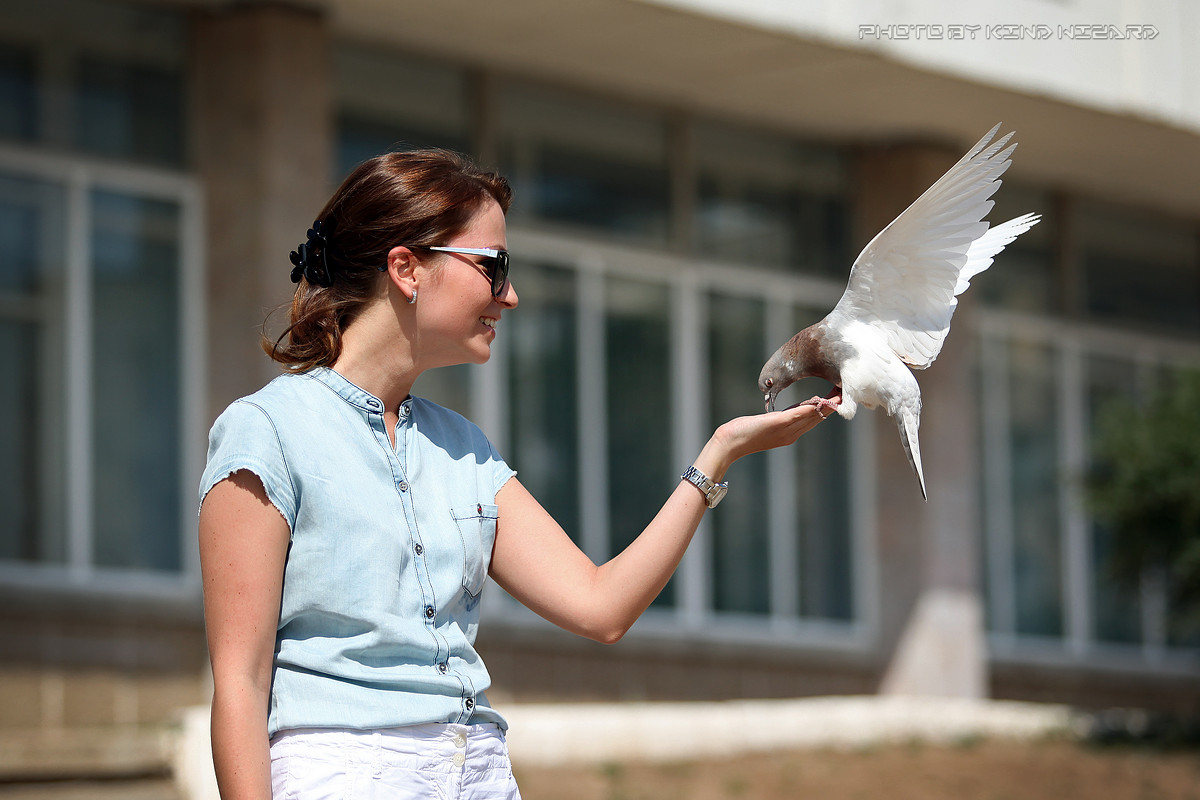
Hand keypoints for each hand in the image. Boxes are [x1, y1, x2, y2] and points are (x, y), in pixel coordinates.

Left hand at [697, 401, 831, 478]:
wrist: (728, 444)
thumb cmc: (744, 433)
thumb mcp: (769, 424)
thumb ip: (784, 418)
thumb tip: (797, 409)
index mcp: (791, 433)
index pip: (814, 418)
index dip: (828, 408)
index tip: (839, 396)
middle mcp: (791, 434)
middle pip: (817, 418)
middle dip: (832, 406)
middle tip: (846, 392)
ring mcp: (785, 430)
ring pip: (811, 417)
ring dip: (826, 407)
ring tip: (839, 395)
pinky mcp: (776, 424)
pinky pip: (797, 415)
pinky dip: (808, 408)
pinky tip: (818, 401)